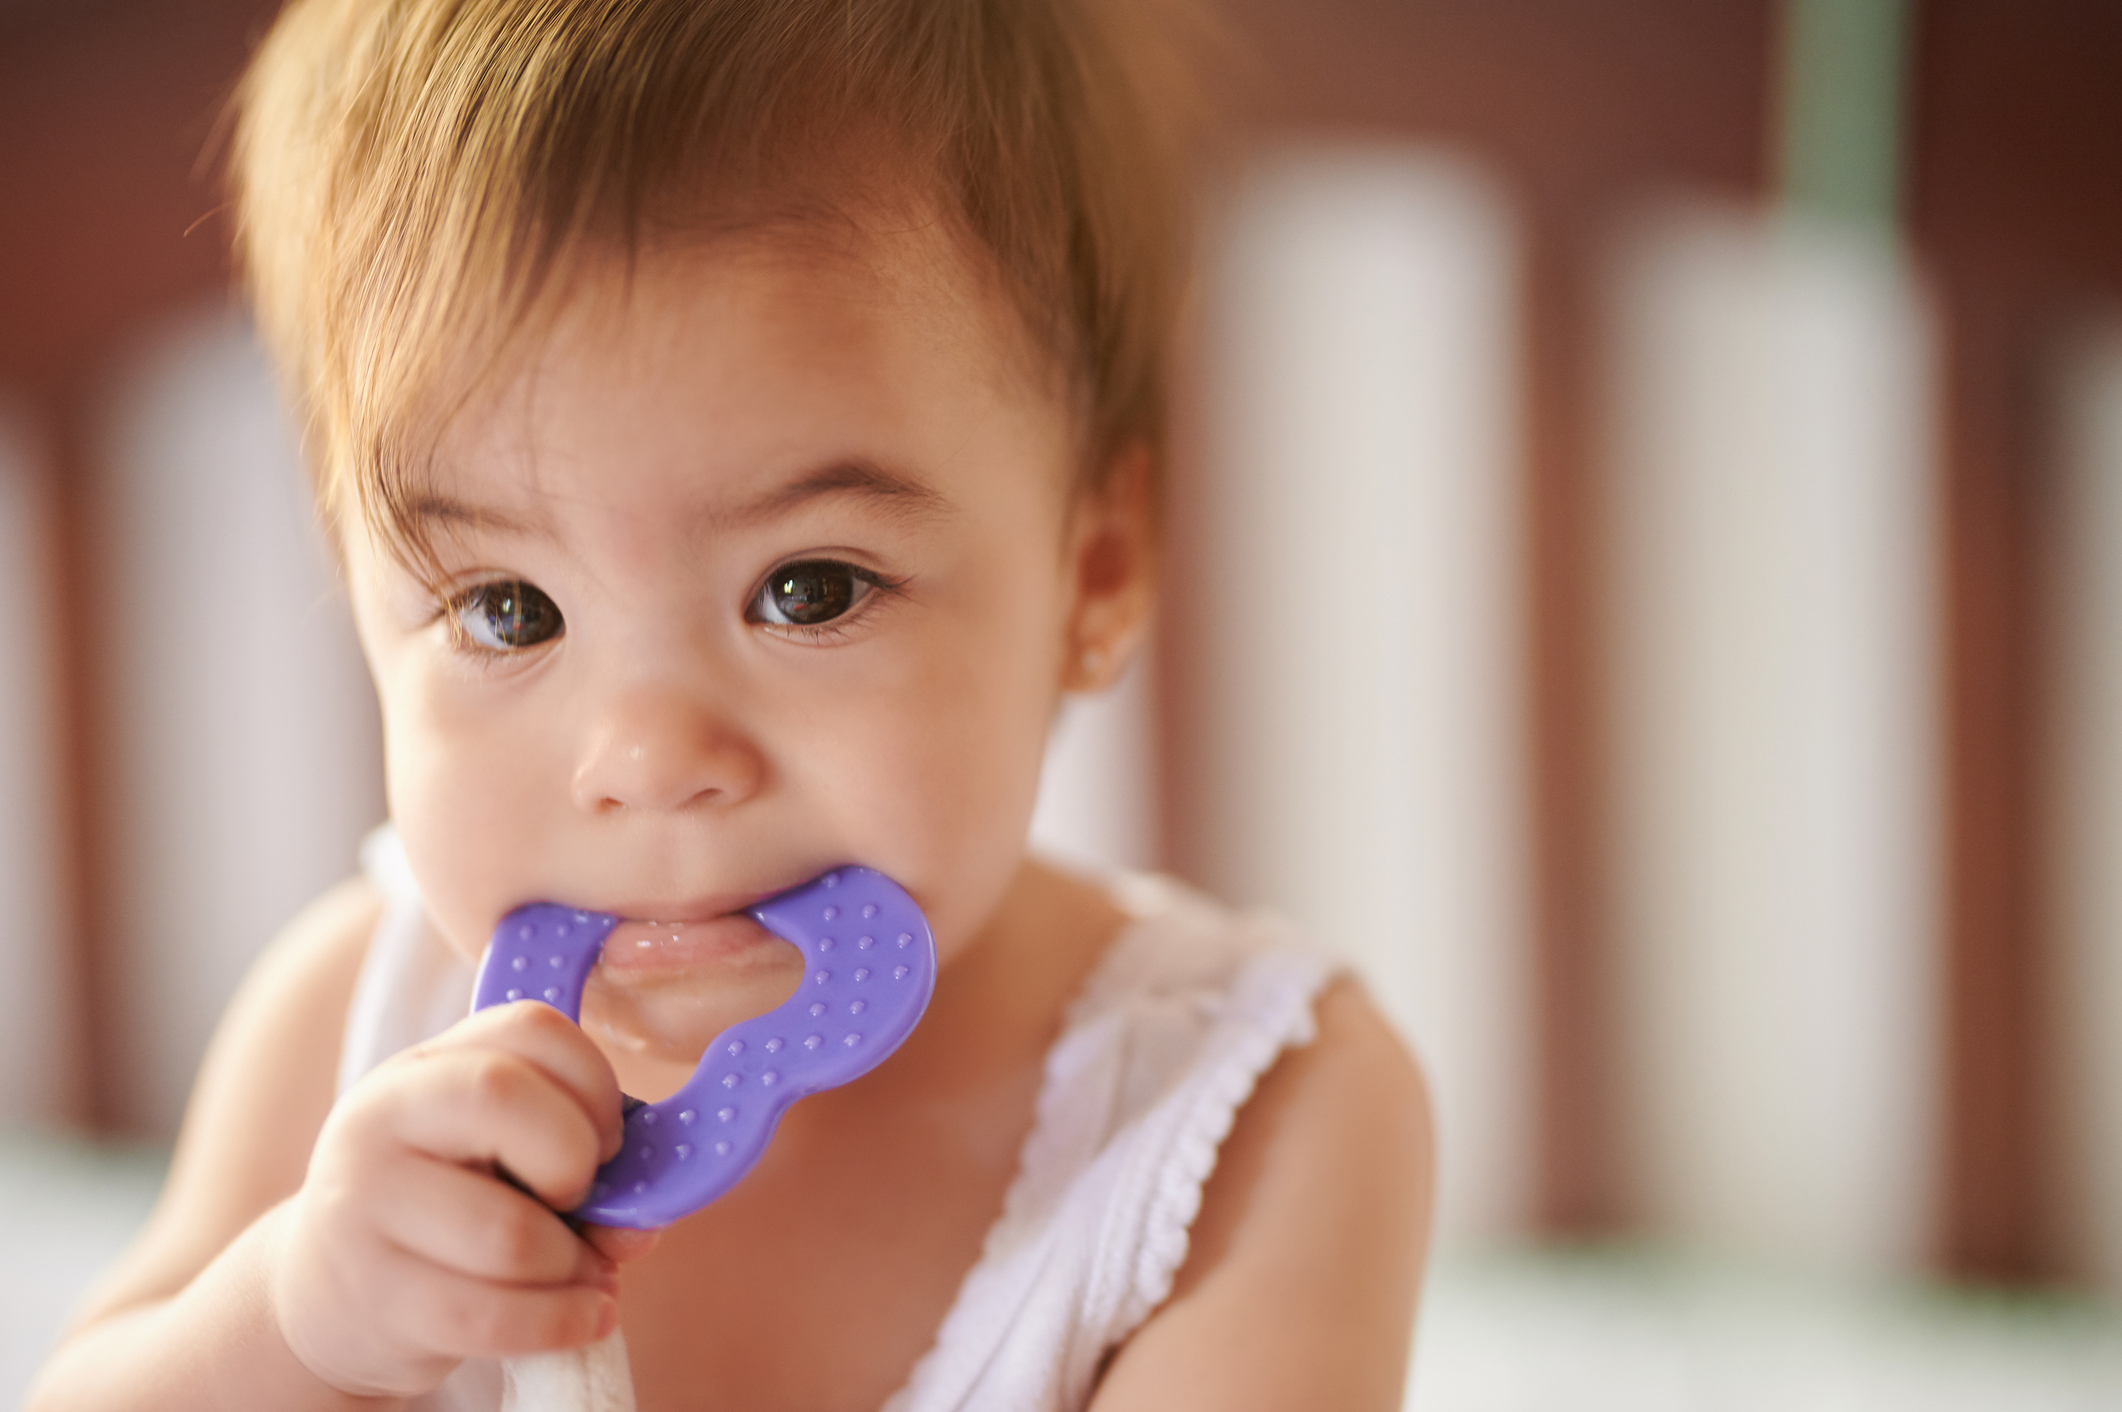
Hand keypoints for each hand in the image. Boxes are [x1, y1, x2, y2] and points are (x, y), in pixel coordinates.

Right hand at [269, 1002, 657, 1397]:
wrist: (329, 1291)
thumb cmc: (449, 1211)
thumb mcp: (502, 1160)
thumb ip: (584, 1167)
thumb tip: (641, 1220)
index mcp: (429, 1066)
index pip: (531, 1028)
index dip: (595, 1083)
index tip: (605, 1140)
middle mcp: (382, 1117)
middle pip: (505, 1097)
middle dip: (575, 1160)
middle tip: (577, 1198)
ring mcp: (364, 1205)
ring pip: (510, 1233)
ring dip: (574, 1265)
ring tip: (578, 1271)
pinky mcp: (374, 1297)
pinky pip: (492, 1315)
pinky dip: (561, 1322)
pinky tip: (582, 1316)